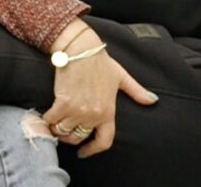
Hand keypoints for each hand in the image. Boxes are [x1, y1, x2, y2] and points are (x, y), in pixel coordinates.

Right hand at [43, 20, 157, 157]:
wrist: (81, 48)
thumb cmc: (100, 61)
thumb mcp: (121, 77)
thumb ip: (136, 91)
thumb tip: (153, 100)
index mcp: (108, 112)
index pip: (104, 141)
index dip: (92, 150)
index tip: (83, 152)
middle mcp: (94, 115)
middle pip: (77, 138)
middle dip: (70, 136)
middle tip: (65, 128)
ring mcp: (78, 110)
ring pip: (63, 131)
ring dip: (57, 128)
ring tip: (56, 121)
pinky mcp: (63, 103)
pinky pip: (52, 120)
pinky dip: (48, 119)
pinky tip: (48, 115)